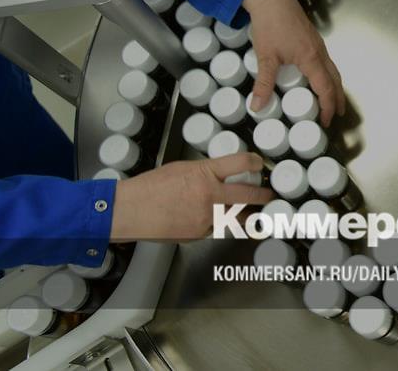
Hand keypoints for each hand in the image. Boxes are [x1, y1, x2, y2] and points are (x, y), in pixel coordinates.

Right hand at [110, 153, 272, 241]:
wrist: (130, 211)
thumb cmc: (149, 188)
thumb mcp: (181, 169)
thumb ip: (204, 171)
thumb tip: (221, 174)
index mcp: (205, 174)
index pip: (241, 164)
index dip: (256, 163)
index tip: (260, 165)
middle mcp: (210, 196)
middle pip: (250, 195)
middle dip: (263, 195)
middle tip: (268, 195)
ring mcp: (206, 218)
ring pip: (237, 217)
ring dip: (245, 214)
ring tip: (250, 211)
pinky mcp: (200, 234)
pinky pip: (216, 228)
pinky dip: (217, 224)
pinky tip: (209, 219)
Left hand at [242, 0, 345, 125]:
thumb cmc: (270, 23)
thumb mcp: (265, 56)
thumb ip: (264, 83)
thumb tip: (257, 107)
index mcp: (311, 58)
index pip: (326, 88)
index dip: (328, 107)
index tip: (327, 121)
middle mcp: (319, 51)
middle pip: (336, 79)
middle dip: (338, 99)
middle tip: (336, 114)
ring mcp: (318, 43)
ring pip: (333, 69)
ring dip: (335, 86)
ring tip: (331, 100)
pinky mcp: (312, 38)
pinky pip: (327, 61)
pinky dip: (328, 75)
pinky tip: (319, 77)